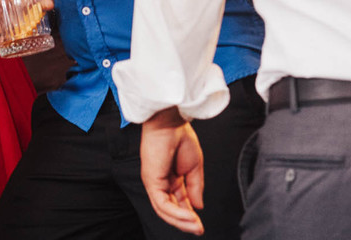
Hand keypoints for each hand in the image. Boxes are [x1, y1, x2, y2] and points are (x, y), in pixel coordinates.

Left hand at [140, 108, 205, 235]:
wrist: (171, 122)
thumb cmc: (181, 137)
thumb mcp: (194, 168)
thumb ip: (195, 188)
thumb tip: (197, 207)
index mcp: (171, 178)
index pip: (178, 202)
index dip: (188, 215)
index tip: (200, 225)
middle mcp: (160, 182)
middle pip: (169, 210)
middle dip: (184, 222)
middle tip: (198, 229)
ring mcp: (154, 182)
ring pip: (164, 211)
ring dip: (181, 221)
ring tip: (196, 226)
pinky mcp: (151, 181)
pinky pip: (162, 203)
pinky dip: (176, 212)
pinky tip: (189, 216)